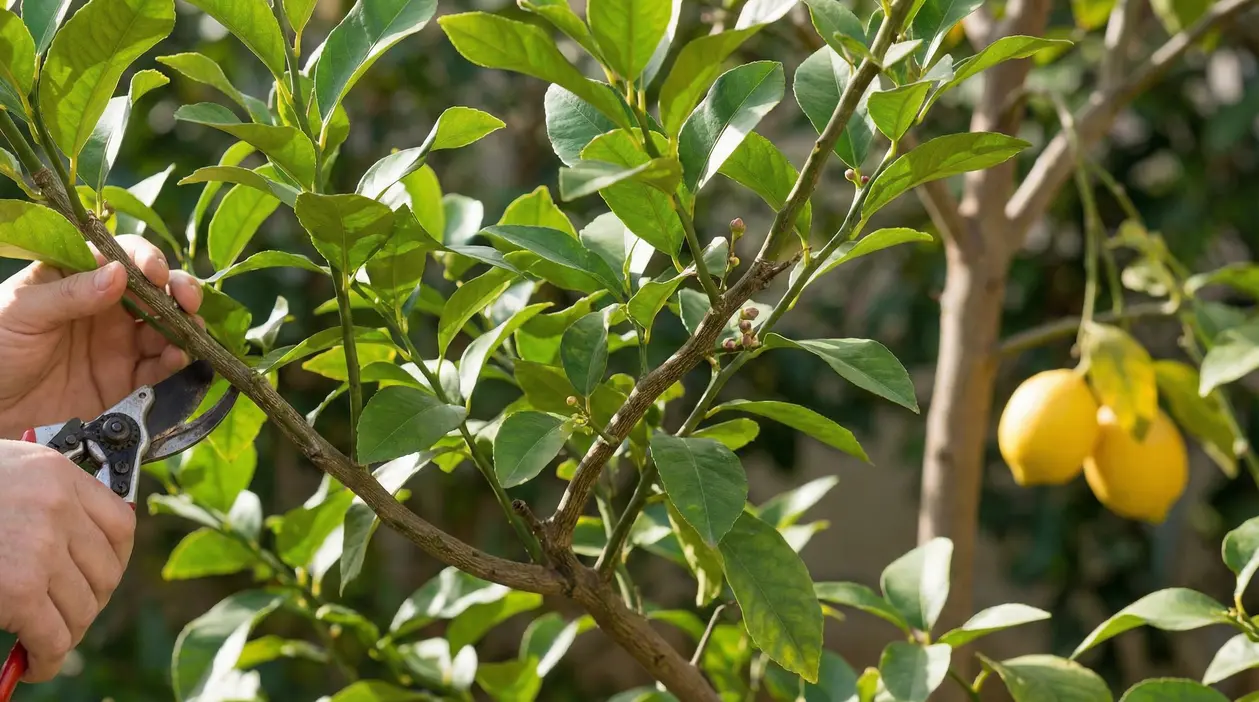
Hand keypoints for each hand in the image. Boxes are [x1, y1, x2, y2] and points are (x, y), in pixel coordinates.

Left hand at [0, 236, 201, 437]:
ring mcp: (120, 343)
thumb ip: (70, 293)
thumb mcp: (23, 311)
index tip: (153, 272)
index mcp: (78, 279)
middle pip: (156, 290)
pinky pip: (162, 367)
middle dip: (179, 289)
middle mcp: (107, 307)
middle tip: (186, 299)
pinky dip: (178, 360)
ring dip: (185, 325)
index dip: (144, 259)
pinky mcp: (127, 380)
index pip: (121, 257)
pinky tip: (178, 357)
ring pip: (168, 326)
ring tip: (188, 332)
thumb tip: (120, 274)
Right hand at [0, 440, 134, 681]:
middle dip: (88, 603)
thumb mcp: (7, 475)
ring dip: (67, 634)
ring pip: (83, 609)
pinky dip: (47, 660)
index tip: (99, 579)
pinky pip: (54, 637)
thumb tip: (75, 549)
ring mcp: (40, 548)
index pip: (120, 525)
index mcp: (56, 474)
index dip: (114, 561)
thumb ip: (43, 499)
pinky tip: (33, 664)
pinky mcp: (18, 589)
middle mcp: (57, 506)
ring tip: (46, 642)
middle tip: (65, 616)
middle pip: (106, 572)